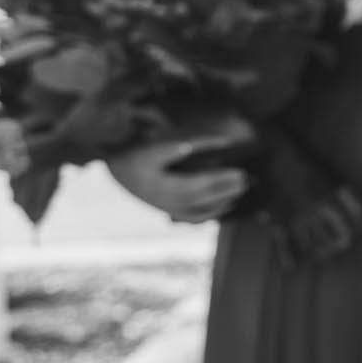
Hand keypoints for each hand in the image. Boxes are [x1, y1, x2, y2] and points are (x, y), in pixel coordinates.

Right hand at [105, 115, 256, 222]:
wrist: (114, 167)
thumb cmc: (134, 155)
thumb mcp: (158, 148)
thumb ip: (186, 146)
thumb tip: (217, 144)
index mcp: (166, 187)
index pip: (201, 185)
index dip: (222, 180)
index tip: (240, 172)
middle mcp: (168, 202)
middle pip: (204, 199)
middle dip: (227, 190)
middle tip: (247, 181)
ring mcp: (167, 209)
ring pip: (200, 211)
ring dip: (222, 202)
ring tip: (240, 191)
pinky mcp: (166, 210)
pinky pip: (192, 218)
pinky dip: (210, 213)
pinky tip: (225, 206)